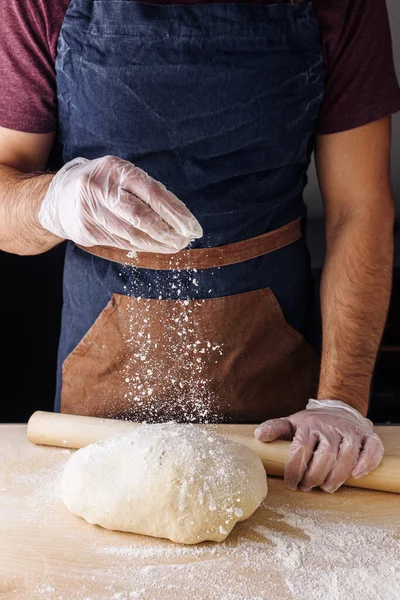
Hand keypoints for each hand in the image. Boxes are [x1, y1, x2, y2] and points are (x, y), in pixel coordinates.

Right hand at [38, 155, 202, 251]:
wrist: (61, 196)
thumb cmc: (103, 183)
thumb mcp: (122, 174)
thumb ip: (146, 189)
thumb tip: (180, 216)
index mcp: (115, 169)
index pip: (153, 193)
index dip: (176, 213)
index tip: (193, 227)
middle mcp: (101, 189)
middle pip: (142, 217)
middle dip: (168, 232)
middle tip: (185, 240)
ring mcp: (91, 211)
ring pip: (132, 234)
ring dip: (158, 244)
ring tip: (175, 246)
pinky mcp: (86, 231)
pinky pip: (122, 242)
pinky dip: (142, 246)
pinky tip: (155, 247)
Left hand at [254, 399, 383, 492]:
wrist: (338, 409)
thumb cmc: (312, 423)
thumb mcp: (291, 423)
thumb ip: (274, 429)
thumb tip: (258, 436)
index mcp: (309, 425)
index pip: (301, 449)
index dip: (295, 470)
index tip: (291, 484)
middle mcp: (331, 427)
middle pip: (324, 457)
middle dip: (315, 477)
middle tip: (308, 487)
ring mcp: (350, 431)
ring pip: (347, 456)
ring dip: (337, 477)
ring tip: (326, 488)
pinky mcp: (368, 437)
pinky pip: (371, 450)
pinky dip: (366, 463)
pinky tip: (356, 475)